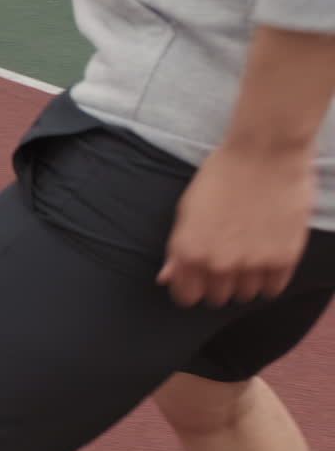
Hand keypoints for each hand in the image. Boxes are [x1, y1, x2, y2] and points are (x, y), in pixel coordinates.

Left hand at [157, 143, 313, 307]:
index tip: (197, 279)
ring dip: (244, 280)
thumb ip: (177, 250)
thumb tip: (166, 278)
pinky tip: (265, 258)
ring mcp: (252, 263)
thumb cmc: (220, 176)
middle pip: (216, 297)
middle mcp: (218, 263)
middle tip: (225, 259)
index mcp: (188, 251)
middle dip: (217, 282)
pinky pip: (273, 288)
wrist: (265, 153)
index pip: (186, 296)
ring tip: (247, 254)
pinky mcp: (283, 258)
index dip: (190, 288)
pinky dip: (269, 279)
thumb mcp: (186, 210)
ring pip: (245, 295)